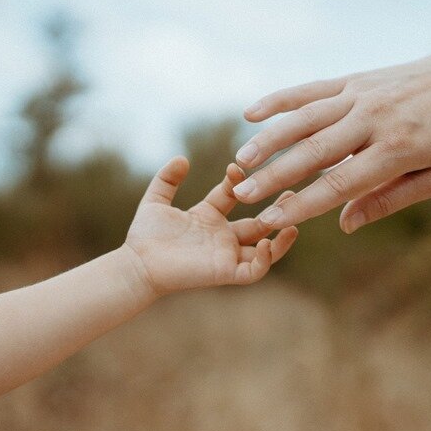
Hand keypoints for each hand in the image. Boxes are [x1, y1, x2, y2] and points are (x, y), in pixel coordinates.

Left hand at [124, 157, 297, 295]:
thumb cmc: (144, 237)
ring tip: (294, 219)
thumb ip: (167, 179)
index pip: (234, 195)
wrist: (136, 264)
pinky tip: (268, 241)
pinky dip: (266, 258)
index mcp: (209, 217)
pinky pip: (254, 270)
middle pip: (259, 222)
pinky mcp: (225, 272)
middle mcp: (222, 237)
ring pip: (265, 250)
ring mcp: (226, 255)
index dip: (238, 180)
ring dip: (282, 236)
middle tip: (291, 190)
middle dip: (276, 208)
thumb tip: (182, 158)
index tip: (236, 167)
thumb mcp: (155, 200)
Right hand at [232, 49, 430, 232]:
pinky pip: (309, 90)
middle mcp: (374, 119)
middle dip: (275, 175)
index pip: (340, 182)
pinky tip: (251, 114)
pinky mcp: (352, 80)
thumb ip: (389, 199)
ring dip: (269, 140)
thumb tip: (345, 223)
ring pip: (305, 119)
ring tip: (240, 161)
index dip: (303, 203)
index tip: (271, 219)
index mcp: (397, 149)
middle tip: (243, 195)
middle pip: (315, 151)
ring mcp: (360, 96)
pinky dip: (279, 100)